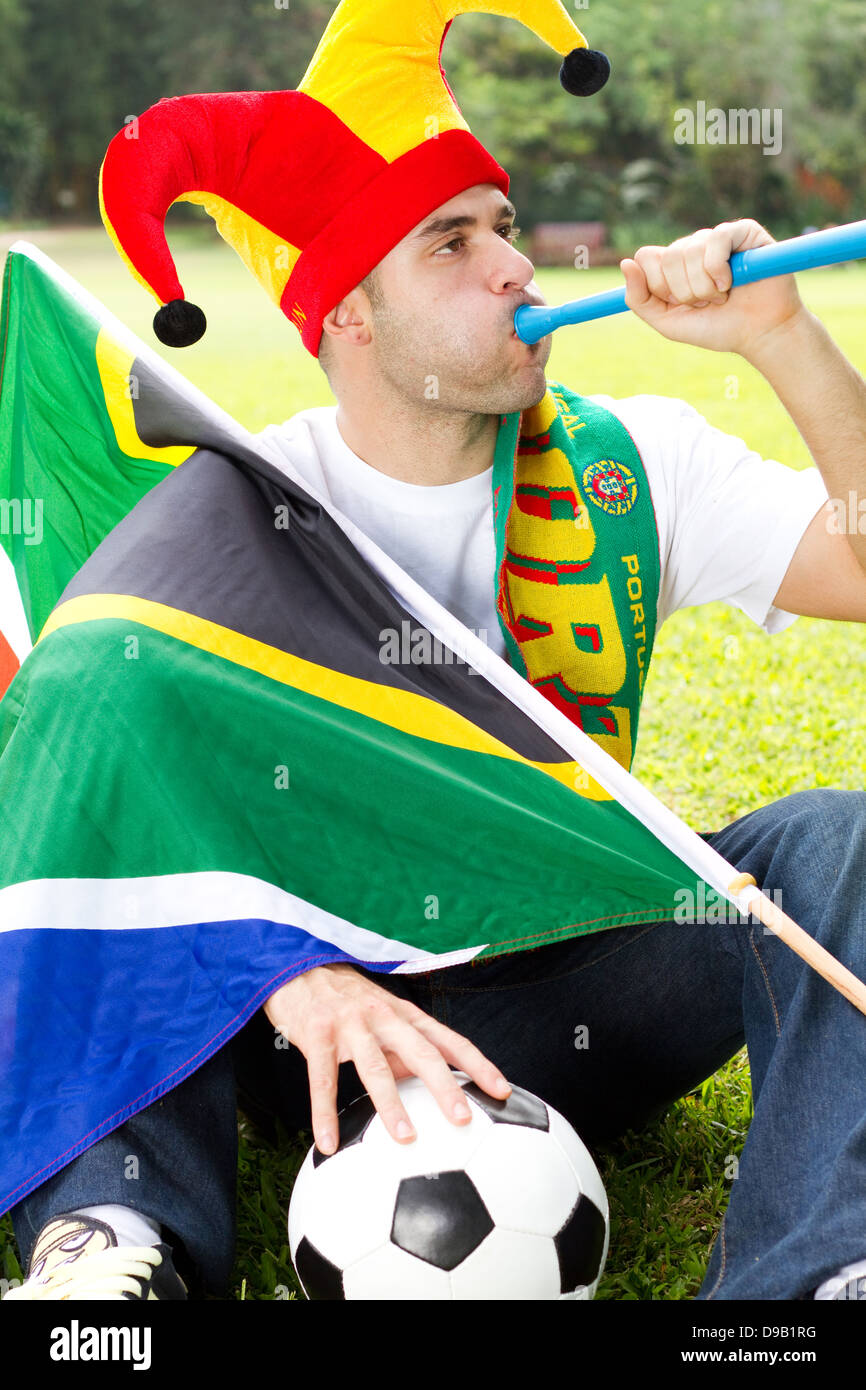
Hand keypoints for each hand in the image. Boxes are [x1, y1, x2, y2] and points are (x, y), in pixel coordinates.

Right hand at [264, 963, 511, 1154]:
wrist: (298, 968)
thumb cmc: (347, 1002)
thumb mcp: (382, 1019)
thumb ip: (403, 1052)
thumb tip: (425, 1093)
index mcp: (405, 1015)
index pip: (450, 1041)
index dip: (478, 1065)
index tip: (503, 1092)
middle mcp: (383, 1016)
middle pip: (421, 1052)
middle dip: (445, 1086)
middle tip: (464, 1120)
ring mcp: (350, 1023)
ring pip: (375, 1068)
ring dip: (391, 1106)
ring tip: (406, 1139)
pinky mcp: (317, 1034)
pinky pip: (322, 1080)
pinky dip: (324, 1114)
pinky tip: (328, 1144)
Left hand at [620, 218, 805, 358]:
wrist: (759, 334)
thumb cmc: (717, 328)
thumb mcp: (668, 322)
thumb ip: (639, 299)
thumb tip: (625, 263)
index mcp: (673, 265)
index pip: (645, 257)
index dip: (659, 286)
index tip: (678, 303)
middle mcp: (693, 246)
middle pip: (667, 256)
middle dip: (684, 291)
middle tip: (706, 302)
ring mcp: (717, 237)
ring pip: (689, 250)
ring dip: (704, 286)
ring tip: (722, 295)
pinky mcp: (743, 231)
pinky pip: (716, 239)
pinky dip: (718, 269)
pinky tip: (731, 281)